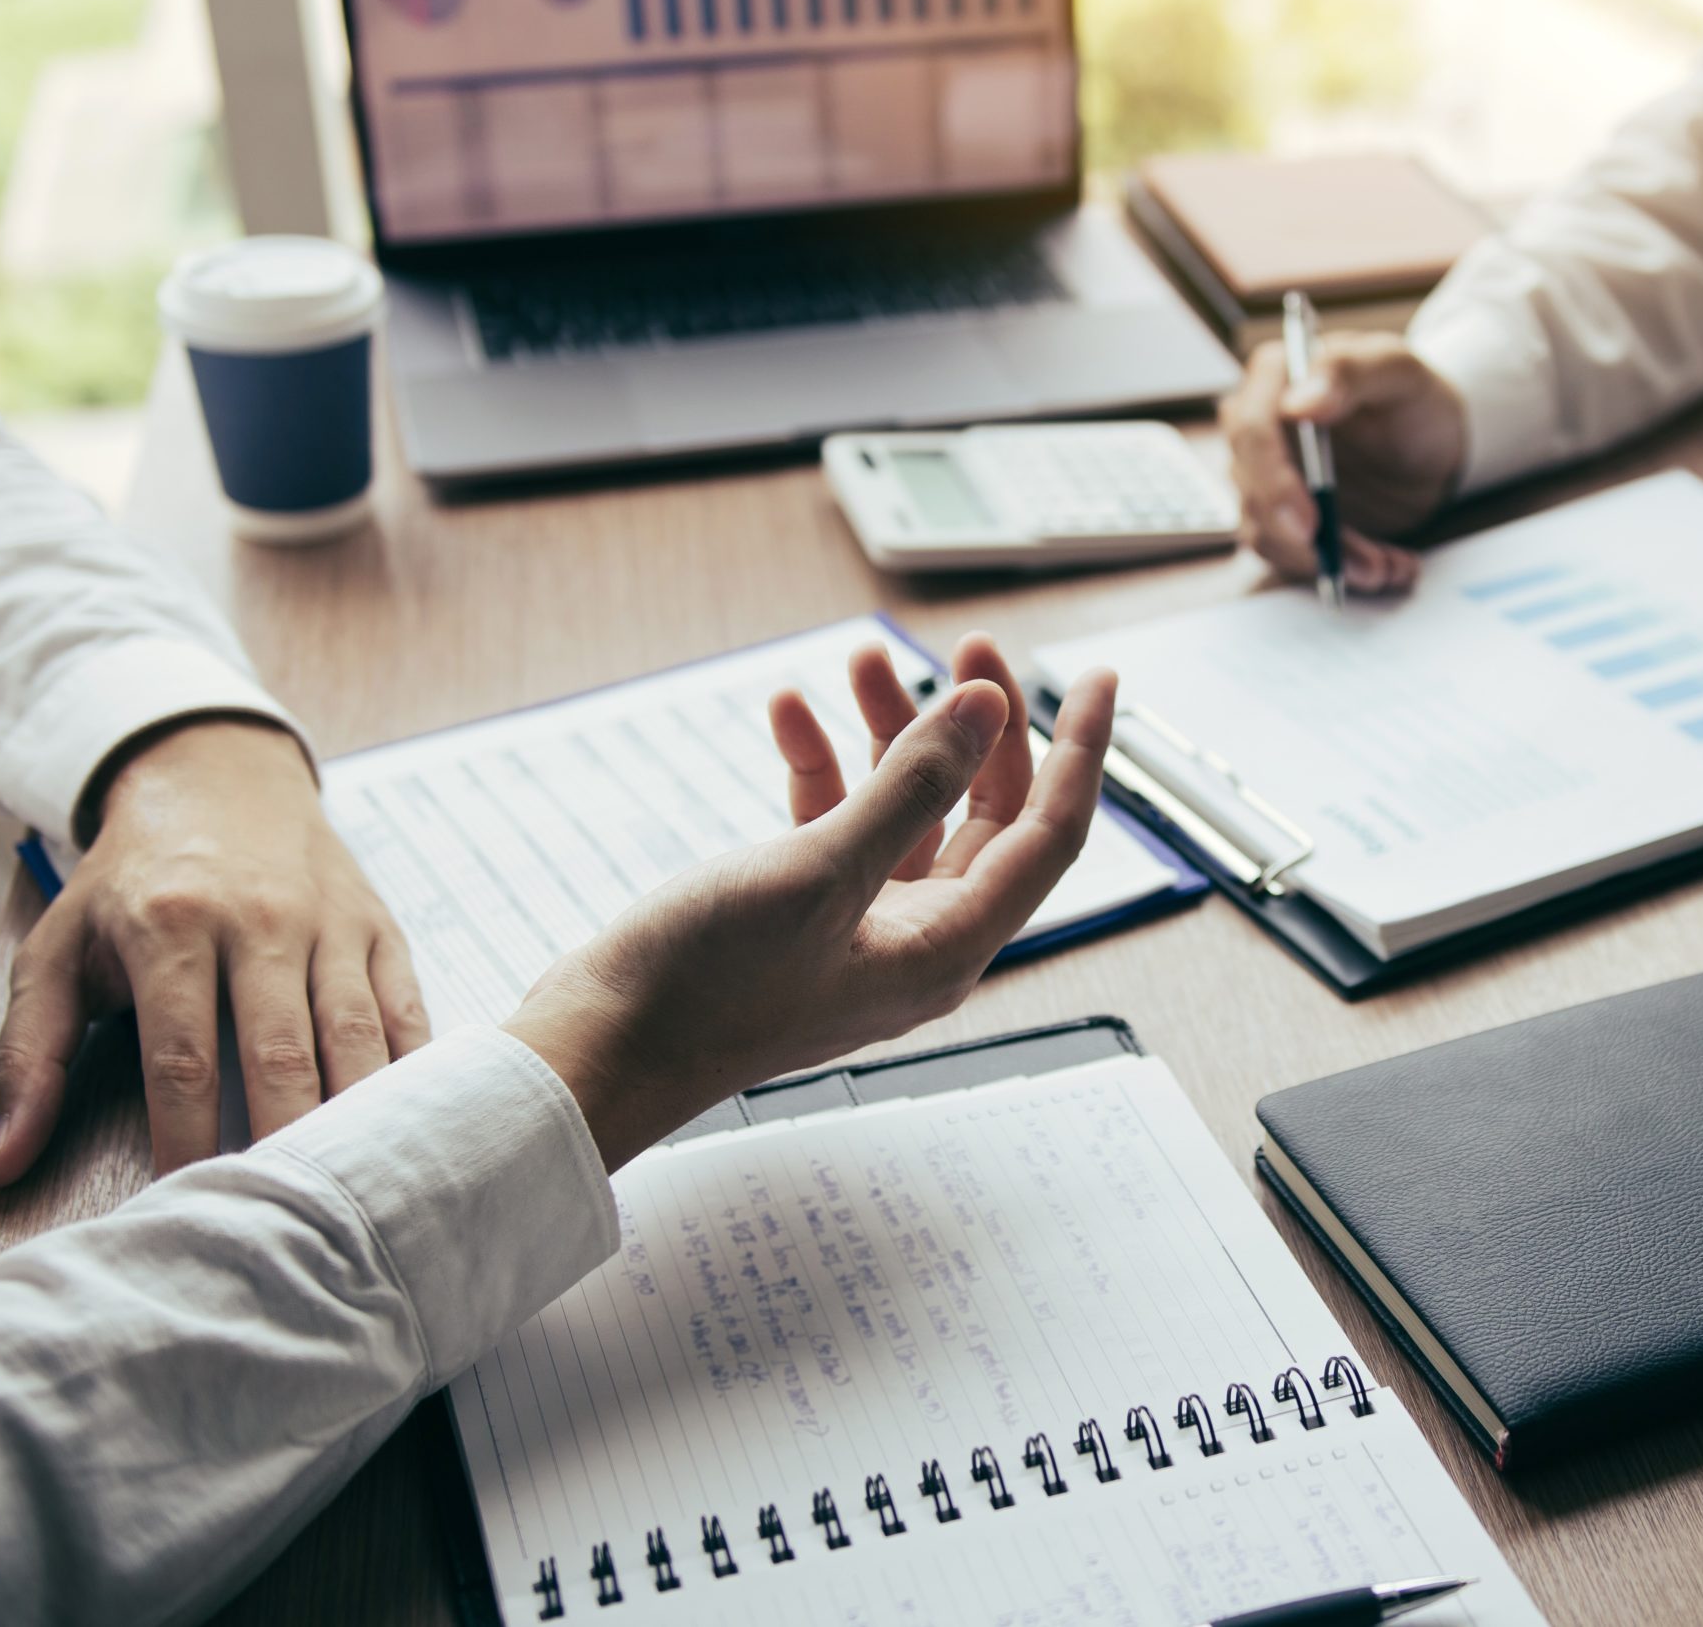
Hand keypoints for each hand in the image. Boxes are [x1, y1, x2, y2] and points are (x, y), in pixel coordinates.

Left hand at [0, 720, 429, 1185]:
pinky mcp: (380, 926)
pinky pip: (407, 1010)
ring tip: (353, 1190)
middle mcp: (262, 919)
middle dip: (284, 1143)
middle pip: (282, 1055)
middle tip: (285, 1215)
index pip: (183, 1056)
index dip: (188, 1138)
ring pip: (357, 1036)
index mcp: (172, 924)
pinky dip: (413, 1073)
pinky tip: (408, 1128)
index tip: (191, 1200)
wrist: (219, 776)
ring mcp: (331, 921)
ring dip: (357, 1119)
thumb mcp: (60, 950)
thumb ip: (32, 1056)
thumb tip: (5, 1162)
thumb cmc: (135, 883)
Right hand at [503, 644, 1116, 1170]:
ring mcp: (860, 929)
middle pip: (986, 813)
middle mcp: (920, 941)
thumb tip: (987, 712)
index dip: (1083, 753)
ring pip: (906, 809)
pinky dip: (821, 765)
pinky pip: (836, 825)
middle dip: (979, 726)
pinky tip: (788, 711)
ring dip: (891, 732)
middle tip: (966, 648)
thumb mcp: (819, 871)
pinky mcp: (803, 916)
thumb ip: (911, 786)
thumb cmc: (706, 986)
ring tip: (861, 657)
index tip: (1105, 678)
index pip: (1052, 835)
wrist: (598, 1053)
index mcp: (949, 947)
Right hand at [1219, 331, 1467, 594]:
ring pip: (1269, 533)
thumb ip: (1349, 372)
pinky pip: (1294, 555)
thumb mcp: (1398, 370)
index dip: (1273, 481)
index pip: (1250, 430)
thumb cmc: (1412, 396)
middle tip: (1356, 565)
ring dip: (1327, 561)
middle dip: (1298, 539)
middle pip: (1250, 490)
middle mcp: (1258, 428)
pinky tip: (1387, 566)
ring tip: (1385, 568)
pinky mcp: (1284, 517)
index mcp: (1274, 378)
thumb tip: (1298, 403)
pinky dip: (1340, 569)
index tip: (1310, 522)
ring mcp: (1266, 477)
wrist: (1430, 441)